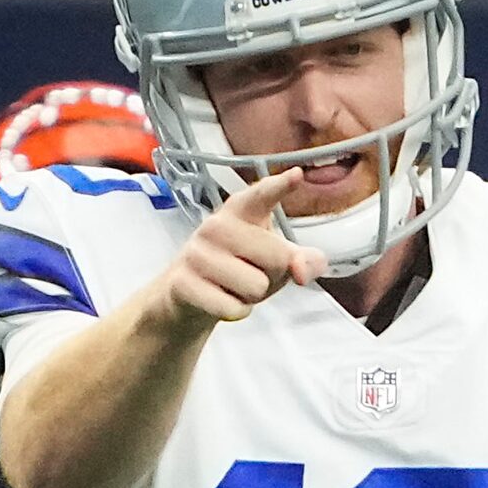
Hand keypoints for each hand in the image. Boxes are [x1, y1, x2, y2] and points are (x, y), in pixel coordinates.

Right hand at [157, 169, 323, 326]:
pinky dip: (235, 312)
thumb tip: (303, 270)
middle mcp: (216, 226)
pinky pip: (233, 307)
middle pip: (278, 257)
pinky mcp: (183, 281)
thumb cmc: (236, 270)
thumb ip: (301, 261)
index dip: (279, 186)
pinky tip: (219, 300)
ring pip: (256, 286)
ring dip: (250, 297)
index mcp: (241, 212)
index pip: (262, 196)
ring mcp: (197, 252)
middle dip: (272, 277)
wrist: (186, 297)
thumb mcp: (276, 264)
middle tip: (247, 273)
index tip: (296, 175)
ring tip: (231, 286)